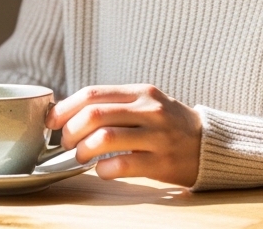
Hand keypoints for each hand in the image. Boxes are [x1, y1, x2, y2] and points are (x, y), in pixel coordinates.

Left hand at [48, 84, 202, 187]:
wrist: (210, 143)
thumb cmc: (169, 124)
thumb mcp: (146, 103)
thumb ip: (115, 104)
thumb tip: (69, 112)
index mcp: (140, 93)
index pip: (93, 94)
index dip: (66, 108)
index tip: (52, 121)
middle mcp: (149, 110)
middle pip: (95, 114)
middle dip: (71, 131)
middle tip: (66, 142)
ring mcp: (157, 136)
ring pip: (105, 138)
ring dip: (83, 150)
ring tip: (80, 157)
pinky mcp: (161, 162)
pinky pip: (122, 164)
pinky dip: (103, 169)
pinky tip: (102, 169)